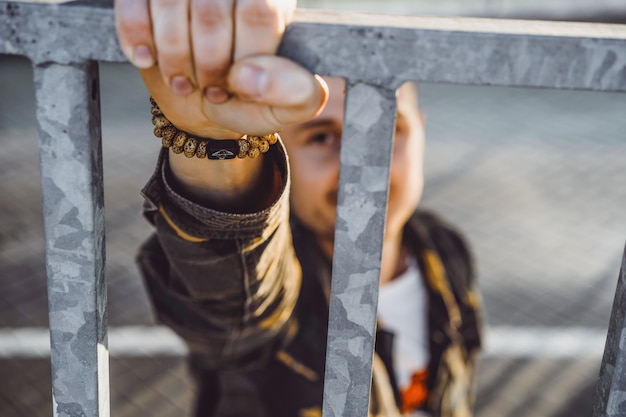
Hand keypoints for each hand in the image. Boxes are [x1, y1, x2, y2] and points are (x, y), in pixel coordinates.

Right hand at [115, 0, 326, 137]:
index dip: (243, 56)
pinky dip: (136, 36)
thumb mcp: (287, 105)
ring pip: (171, 3)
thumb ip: (295, 94)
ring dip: (173, 57)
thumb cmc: (251, 98)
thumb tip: (252, 80)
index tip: (238, 86)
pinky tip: (148, 59)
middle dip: (207, 64)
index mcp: (276, 0)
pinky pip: (134, 3)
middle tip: (211, 92)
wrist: (205, 99)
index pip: (258, 11)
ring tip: (184, 83)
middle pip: (211, 10)